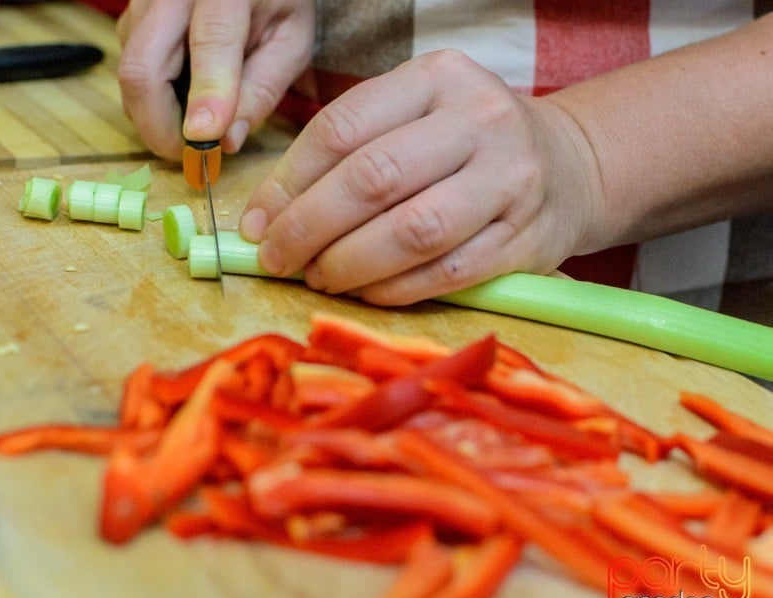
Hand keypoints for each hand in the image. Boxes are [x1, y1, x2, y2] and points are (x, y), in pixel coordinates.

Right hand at [117, 0, 314, 160]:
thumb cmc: (274, 3)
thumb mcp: (290, 42)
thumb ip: (263, 89)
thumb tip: (226, 140)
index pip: (211, 42)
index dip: (207, 95)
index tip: (205, 141)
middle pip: (143, 67)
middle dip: (160, 127)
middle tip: (190, 156)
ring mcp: (143, 3)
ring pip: (130, 74)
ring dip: (157, 115)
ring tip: (197, 122)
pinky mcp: (130, 19)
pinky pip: (129, 71)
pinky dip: (153, 100)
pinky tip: (183, 98)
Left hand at [239, 50, 608, 305]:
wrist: (568, 166)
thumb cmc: (468, 144)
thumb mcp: (416, 116)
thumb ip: (350, 151)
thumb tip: (268, 216)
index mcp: (437, 77)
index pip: (342, 128)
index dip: (287, 183)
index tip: (256, 223)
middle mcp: (479, 119)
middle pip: (373, 178)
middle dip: (309, 228)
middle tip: (277, 259)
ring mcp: (510, 179)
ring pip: (412, 231)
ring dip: (349, 265)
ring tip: (318, 278)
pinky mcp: (527, 238)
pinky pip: (446, 272)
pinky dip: (394, 289)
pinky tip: (366, 293)